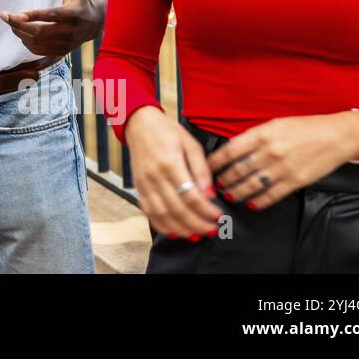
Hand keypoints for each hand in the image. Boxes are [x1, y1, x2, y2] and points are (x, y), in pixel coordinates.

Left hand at [0, 0, 100, 57]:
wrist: (93, 24)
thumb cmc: (81, 1)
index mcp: (74, 15)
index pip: (52, 15)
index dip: (35, 15)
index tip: (18, 14)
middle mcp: (70, 32)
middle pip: (40, 32)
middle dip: (19, 24)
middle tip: (4, 15)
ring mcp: (66, 45)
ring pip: (36, 42)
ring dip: (20, 32)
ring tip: (10, 21)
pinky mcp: (60, 53)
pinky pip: (38, 51)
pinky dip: (25, 41)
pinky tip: (20, 31)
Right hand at [125, 105, 223, 238]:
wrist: (140, 124)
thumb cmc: (168, 131)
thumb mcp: (191, 144)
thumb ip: (201, 170)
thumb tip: (210, 194)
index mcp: (169, 163)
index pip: (190, 195)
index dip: (206, 210)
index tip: (219, 216)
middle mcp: (154, 176)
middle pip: (176, 209)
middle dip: (196, 223)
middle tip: (212, 230)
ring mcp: (143, 184)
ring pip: (161, 214)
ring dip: (180, 228)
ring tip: (197, 234)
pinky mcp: (138, 188)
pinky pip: (148, 212)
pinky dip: (161, 225)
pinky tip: (175, 232)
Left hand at [206, 111, 358, 210]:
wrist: (338, 136)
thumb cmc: (307, 127)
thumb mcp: (275, 124)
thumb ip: (255, 137)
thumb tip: (235, 149)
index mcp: (263, 134)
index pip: (231, 150)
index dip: (216, 161)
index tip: (207, 167)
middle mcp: (270, 151)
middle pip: (239, 169)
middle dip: (224, 179)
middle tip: (216, 184)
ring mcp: (282, 168)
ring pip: (252, 184)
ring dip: (237, 191)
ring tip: (229, 195)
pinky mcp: (296, 181)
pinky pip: (272, 194)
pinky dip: (260, 200)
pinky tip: (252, 203)